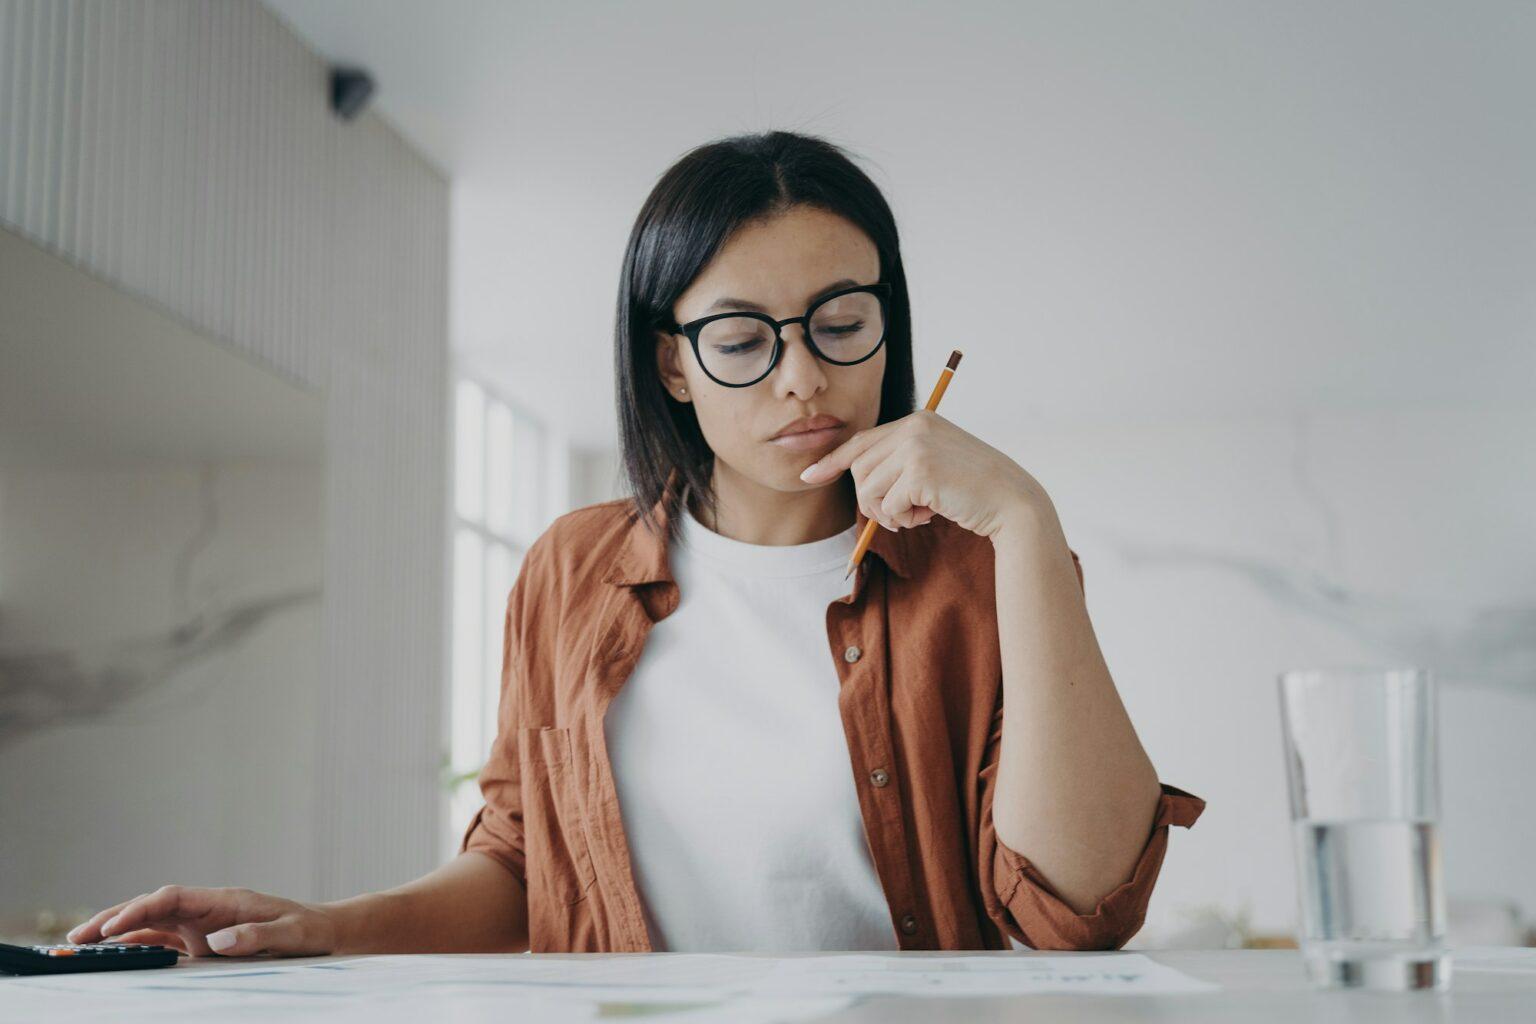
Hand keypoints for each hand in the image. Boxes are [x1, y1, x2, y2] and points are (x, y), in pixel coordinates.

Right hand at [66, 885, 340, 957]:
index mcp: (224, 900)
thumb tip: (218, 940)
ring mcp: (201, 925)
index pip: (171, 899)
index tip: (113, 928)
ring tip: (79, 947)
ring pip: (149, 924)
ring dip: (116, 933)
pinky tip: (110, 956)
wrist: (322, 931)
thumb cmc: (308, 929)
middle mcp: (206, 909)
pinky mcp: (201, 942)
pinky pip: (160, 942)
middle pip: (150, 908)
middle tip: (75, 938)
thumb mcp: (290, 933)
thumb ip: (256, 934)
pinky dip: (133, 947)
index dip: (140, 911)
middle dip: (112, 919)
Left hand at [798, 409, 1050, 540]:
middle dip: (871, 501)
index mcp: (918, 420)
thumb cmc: (974, 490)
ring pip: (869, 489)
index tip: (810, 477)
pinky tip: (929, 516)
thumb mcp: (935, 464)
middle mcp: (914, 427)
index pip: (862, 440)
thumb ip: (902, 462)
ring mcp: (916, 447)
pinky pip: (888, 504)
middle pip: (859, 469)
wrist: (1011, 501)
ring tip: (916, 516)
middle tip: (899, 516)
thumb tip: (859, 481)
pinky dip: (903, 519)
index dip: (832, 461)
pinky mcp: (920, 471)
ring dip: (887, 514)